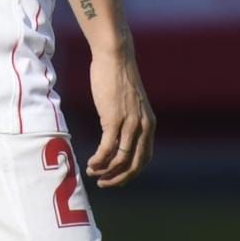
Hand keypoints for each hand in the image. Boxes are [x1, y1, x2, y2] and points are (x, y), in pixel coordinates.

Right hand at [84, 39, 155, 187]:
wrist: (115, 57)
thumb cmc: (118, 77)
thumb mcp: (129, 103)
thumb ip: (128, 119)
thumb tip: (115, 134)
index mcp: (149, 124)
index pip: (144, 158)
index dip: (130, 173)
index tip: (116, 178)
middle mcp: (143, 127)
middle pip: (134, 164)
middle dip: (118, 178)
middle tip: (104, 183)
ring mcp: (129, 124)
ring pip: (120, 159)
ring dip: (105, 171)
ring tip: (92, 173)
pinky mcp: (114, 118)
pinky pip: (107, 148)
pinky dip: (99, 160)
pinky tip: (90, 163)